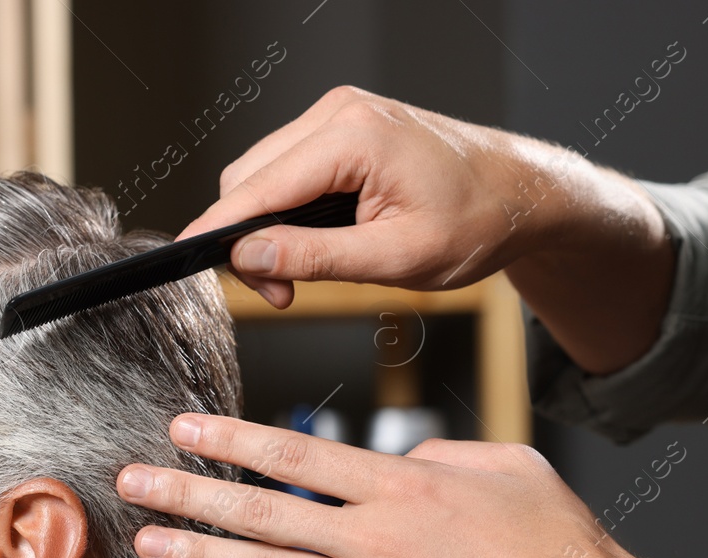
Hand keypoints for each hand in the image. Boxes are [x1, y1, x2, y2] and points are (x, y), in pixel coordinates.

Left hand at [117, 412, 641, 557]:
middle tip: (135, 481)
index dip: (231, 440)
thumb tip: (397, 463)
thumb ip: (442, 457)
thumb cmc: (561, 547)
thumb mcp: (508, 469)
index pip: (295, 456)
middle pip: (261, 510)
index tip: (185, 429)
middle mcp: (375, 540)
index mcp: (403, 488)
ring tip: (149, 542)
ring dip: (199, 556)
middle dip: (189, 493)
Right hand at [180, 85, 673, 370]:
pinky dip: (290, 209)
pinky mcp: (344, 128)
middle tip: (284, 292)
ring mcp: (341, 116)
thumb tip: (249, 259)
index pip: (257, 187)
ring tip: (305, 271)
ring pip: (264, 173)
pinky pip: (290, 168)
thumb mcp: (396, 258)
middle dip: (250, 239)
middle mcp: (340, 114)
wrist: (520, 194)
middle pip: (250, 177)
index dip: (218, 230)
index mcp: (353, 138)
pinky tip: (321, 238)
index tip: (186, 260)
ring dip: (269, 226)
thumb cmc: (477, 221)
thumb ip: (315, 259)